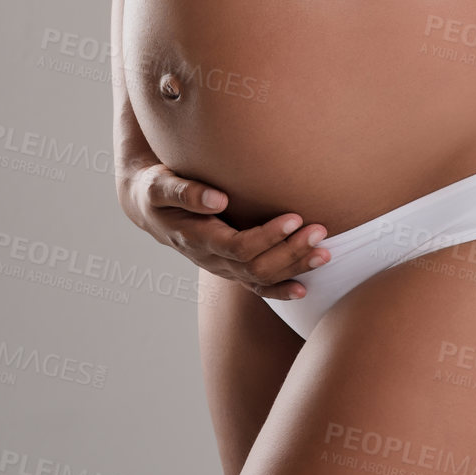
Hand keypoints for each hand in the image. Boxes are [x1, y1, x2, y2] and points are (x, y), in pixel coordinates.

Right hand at [116, 159, 329, 297]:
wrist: (150, 208)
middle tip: (319, 230)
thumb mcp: (162, 184)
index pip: (238, 246)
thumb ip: (186, 192)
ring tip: (325, 253)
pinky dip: (280, 289)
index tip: (294, 218)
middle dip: (290, 251)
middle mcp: (211, 258)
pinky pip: (256, 286)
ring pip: (261, 278)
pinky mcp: (229, 267)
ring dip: (294, 267)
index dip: (268, 236)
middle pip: (256, 266)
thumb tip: (218, 200)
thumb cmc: (157, 189)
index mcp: (196, 238)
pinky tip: (304, 288)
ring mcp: (221, 267)